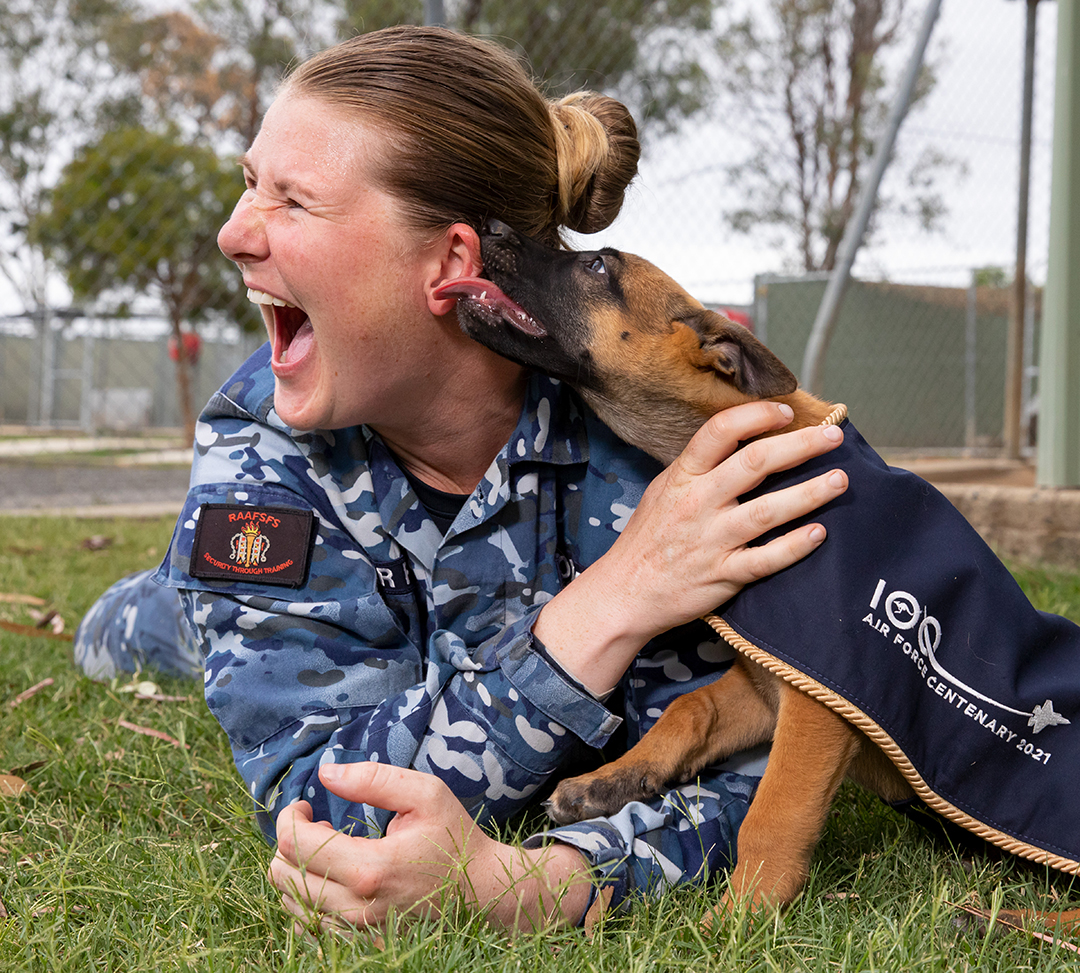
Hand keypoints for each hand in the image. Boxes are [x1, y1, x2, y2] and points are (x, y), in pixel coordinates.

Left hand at [268, 762, 592, 936]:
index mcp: (370, 868)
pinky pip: (310, 924)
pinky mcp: (360, 942)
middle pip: (282, 876)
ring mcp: (357, 932)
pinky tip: (334, 876)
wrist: (484, 893)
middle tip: (319, 824)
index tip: (306, 804)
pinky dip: (308, 897)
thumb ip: (373, 779)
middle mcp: (357, 908)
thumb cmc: (455, 839)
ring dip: (297, 869)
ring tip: (330, 849)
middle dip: (288, 842)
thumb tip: (325, 774)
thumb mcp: (425, 794)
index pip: (294, 844)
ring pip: (291, 902)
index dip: (289, 817)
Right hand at [534, 400, 847, 693]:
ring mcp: (711, 540)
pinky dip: (795, 546)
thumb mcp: (663, 490)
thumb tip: (744, 439)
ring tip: (840, 480)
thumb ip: (700, 467)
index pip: (720, 432)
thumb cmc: (648, 538)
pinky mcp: (723, 575)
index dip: (756, 416)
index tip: (785, 411)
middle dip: (801, 446)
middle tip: (833, 435)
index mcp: (682, 476)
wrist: (626, 592)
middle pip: (755, 464)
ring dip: (810, 493)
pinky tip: (820, 533)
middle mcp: (698, 503)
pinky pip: (766, 560)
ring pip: (768, 511)